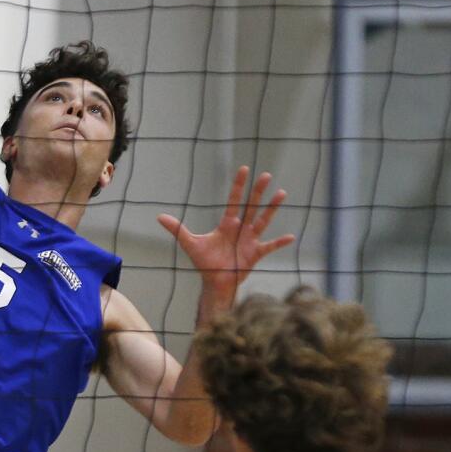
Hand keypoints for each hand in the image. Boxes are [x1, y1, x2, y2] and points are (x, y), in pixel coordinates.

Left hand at [157, 166, 294, 294]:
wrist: (215, 283)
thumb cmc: (205, 263)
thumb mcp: (191, 244)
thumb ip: (178, 230)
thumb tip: (160, 217)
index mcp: (226, 224)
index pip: (233, 200)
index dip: (238, 186)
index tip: (243, 169)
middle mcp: (240, 229)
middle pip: (251, 206)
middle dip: (258, 191)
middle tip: (266, 175)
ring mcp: (249, 240)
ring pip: (262, 221)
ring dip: (271, 209)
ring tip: (281, 193)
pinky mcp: (255, 254)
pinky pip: (269, 246)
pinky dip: (279, 242)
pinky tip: (290, 237)